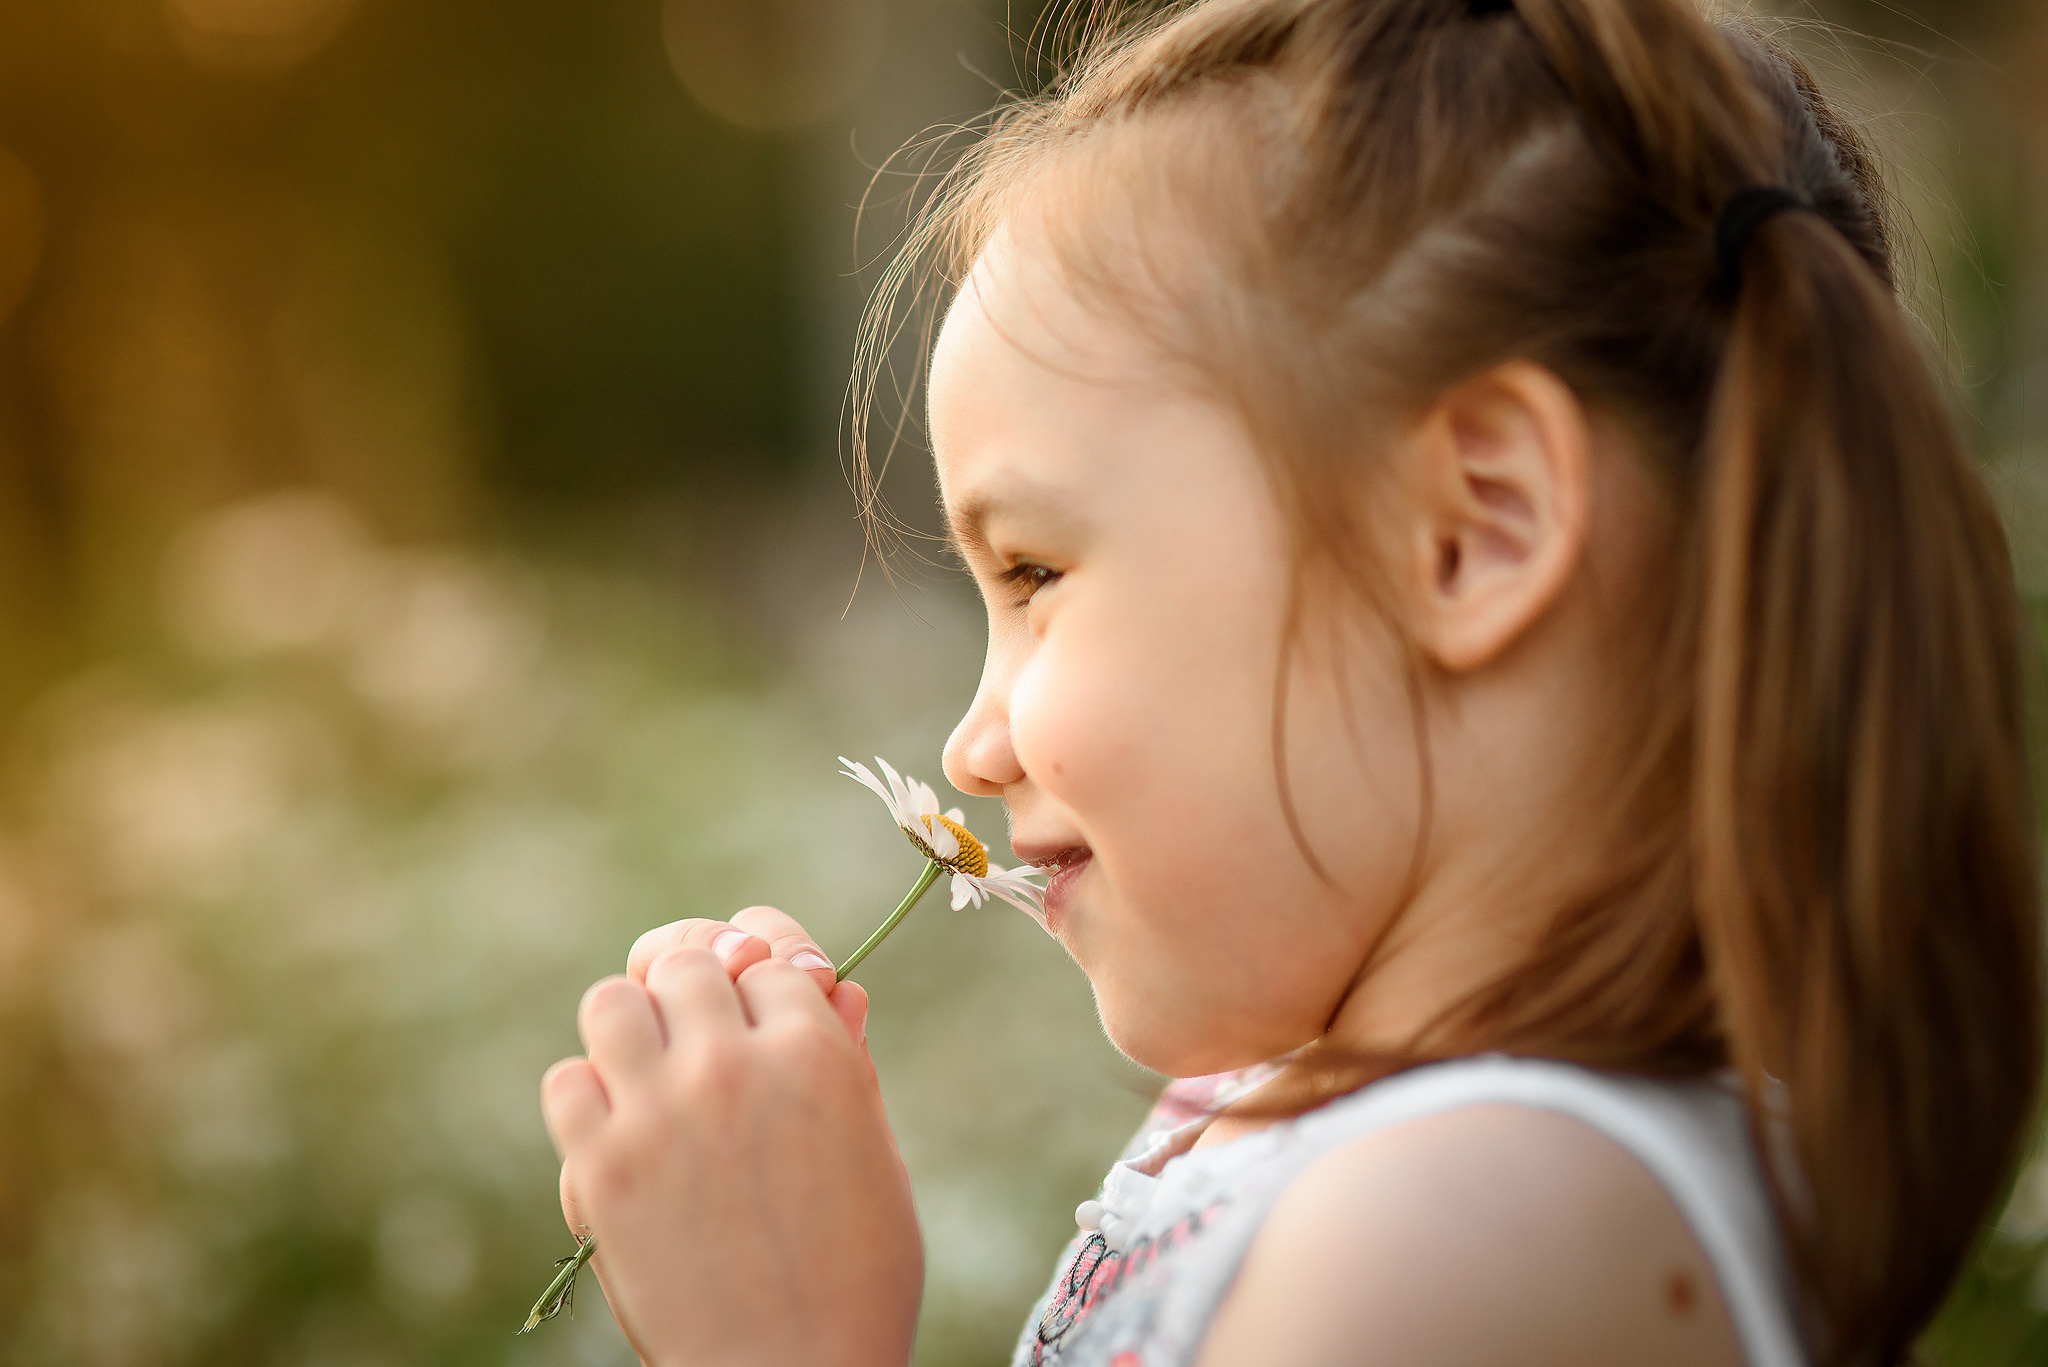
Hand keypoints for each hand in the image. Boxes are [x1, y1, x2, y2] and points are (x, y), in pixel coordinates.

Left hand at [542, 913, 920, 1366]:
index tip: (761, 1008)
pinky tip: (618, 1129)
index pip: (771, 955)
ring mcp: (661, 1113)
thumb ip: (849, 1062)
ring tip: (650, 1069)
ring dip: (631, 1026)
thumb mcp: (879, 1155)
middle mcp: (735, 1065)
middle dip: (697, 993)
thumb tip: (832, 986)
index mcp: (817, 1053)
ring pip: (611, 1000)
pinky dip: (586, 1097)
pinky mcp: (601, 1169)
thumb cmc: (857, 1273)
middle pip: (687, 963)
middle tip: (702, 1041)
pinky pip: (565, 1081)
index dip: (766, 979)